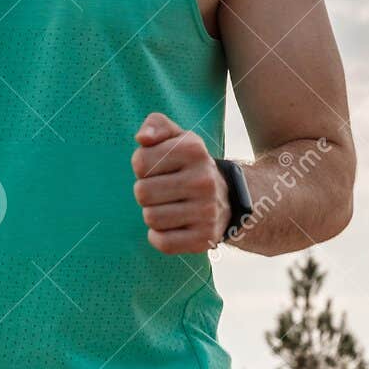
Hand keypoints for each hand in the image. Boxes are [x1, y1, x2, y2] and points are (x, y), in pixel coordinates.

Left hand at [131, 111, 230, 254]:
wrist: (228, 198)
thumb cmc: (190, 165)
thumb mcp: (178, 138)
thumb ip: (156, 125)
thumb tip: (142, 138)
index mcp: (193, 150)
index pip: (140, 162)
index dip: (143, 167)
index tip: (159, 169)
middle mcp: (204, 180)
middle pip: (142, 192)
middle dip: (146, 193)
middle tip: (164, 191)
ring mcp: (207, 211)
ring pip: (151, 218)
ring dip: (153, 214)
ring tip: (171, 207)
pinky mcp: (205, 238)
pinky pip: (163, 243)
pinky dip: (159, 237)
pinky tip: (172, 226)